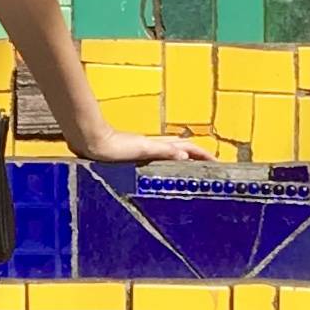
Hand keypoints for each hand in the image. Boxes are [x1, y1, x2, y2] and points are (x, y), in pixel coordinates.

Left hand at [66, 119, 215, 165]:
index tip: (217, 162)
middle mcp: (154, 146)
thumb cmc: (114, 147)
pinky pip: (160, 158)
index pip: (188, 149)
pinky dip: (169, 161)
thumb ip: (163, 151)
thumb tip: (185, 156)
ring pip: (171, 152)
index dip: (203, 155)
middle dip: (198, 156)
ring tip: (194, 165)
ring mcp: (145, 149)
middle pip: (182, 148)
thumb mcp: (142, 150)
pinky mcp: (134, 155)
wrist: (92, 143)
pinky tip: (165, 166)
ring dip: (185, 157)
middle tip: (211, 165)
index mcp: (158, 145)